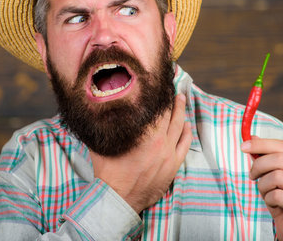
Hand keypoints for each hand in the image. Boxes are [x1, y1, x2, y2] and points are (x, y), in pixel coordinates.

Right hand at [90, 94, 191, 213]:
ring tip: (181, 98)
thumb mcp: (101, 144)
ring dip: (181, 110)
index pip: (155, 106)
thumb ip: (102, 125)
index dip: (158, 93)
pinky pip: (185, 144)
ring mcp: (168, 154)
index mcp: (143, 134)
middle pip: (169, 113)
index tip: (159, 83)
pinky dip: (186, 132)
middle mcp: (159, 141)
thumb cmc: (108, 172)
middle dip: (170, 98)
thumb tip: (96, 107)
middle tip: (171, 86)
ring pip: (179, 126)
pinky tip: (186, 124)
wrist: (118, 199)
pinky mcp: (173, 166)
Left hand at [241, 136, 282, 240]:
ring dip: (263, 185)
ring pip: (276, 176)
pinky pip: (277, 195)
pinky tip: (274, 204)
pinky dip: (269, 199)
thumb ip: (265, 157)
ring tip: (266, 193)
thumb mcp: (272, 176)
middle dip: (258, 165)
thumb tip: (251, 137)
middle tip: (251, 175)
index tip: (243, 146)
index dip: (261, 144)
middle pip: (279, 158)